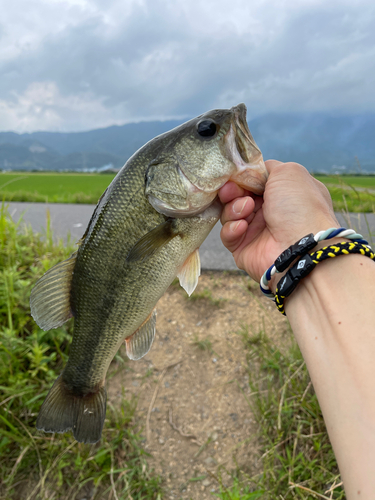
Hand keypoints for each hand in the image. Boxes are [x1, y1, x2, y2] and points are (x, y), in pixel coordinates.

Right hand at [219, 160, 338, 282]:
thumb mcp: (289, 172)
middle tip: (231, 190)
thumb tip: (252, 171)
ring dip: (234, 208)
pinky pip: (228, 235)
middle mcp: (271, 212)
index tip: (236, 174)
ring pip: (230, 213)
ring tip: (246, 209)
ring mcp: (257, 231)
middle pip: (239, 195)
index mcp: (285, 193)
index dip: (244, 176)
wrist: (301, 247)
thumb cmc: (299, 206)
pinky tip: (242, 227)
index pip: (256, 181)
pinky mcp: (243, 248)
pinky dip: (232, 228)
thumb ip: (268, 167)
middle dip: (233, 190)